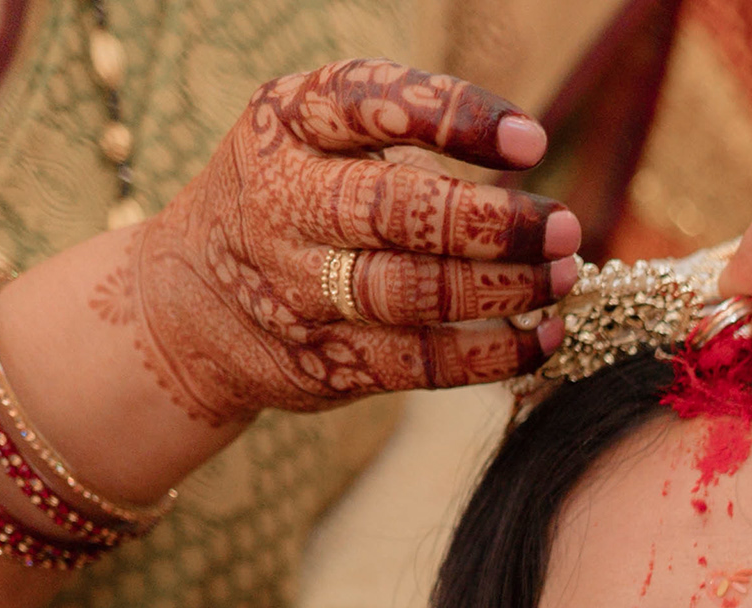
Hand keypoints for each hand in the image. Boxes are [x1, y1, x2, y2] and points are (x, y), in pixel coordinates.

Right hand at [114, 60, 576, 422]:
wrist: (188, 302)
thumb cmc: (293, 199)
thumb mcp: (316, 137)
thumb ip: (402, 132)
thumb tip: (526, 154)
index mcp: (285, 125)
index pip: (365, 101)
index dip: (454, 118)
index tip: (530, 141)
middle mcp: (284, 202)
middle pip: (395, 210)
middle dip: (491, 220)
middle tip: (562, 225)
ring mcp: (302, 287)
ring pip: (415, 292)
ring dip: (506, 288)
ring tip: (562, 274)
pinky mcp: (327, 358)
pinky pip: (424, 362)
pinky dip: (497, 354)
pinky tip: (546, 335)